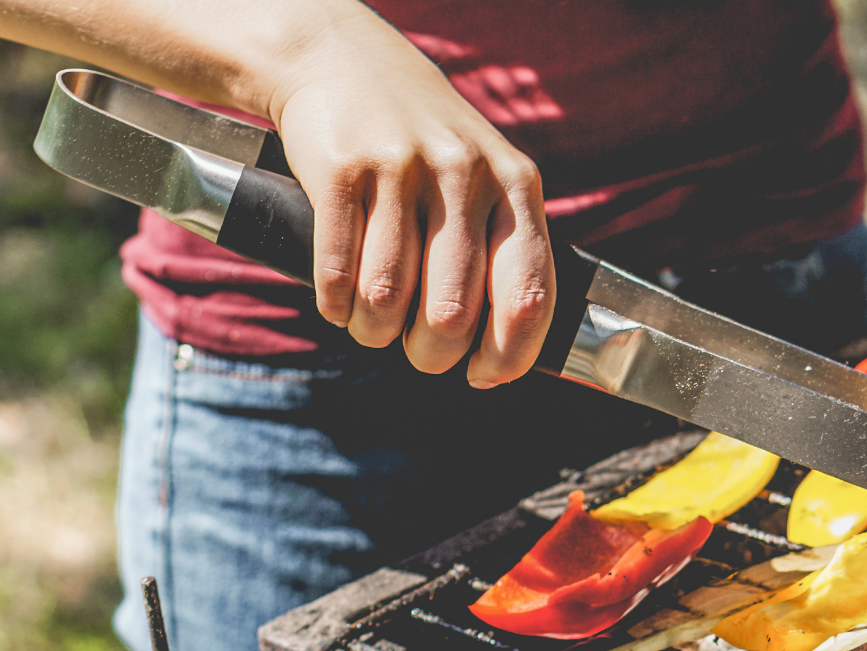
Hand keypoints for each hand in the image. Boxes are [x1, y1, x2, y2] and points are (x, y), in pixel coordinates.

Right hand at [268, 22, 552, 386]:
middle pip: (452, 312)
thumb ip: (505, 250)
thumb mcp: (486, 176)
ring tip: (374, 327)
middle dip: (431, 353)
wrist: (340, 60)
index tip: (484, 375)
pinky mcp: (341, 169)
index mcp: (515, 184)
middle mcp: (465, 174)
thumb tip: (507, 357)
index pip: (529, 294)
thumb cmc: (426, 144)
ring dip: (376, 333)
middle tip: (420, 352)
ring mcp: (402, 169)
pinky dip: (337, 306)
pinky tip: (341, 305)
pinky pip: (337, 272)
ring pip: (389, 298)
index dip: (509, 354)